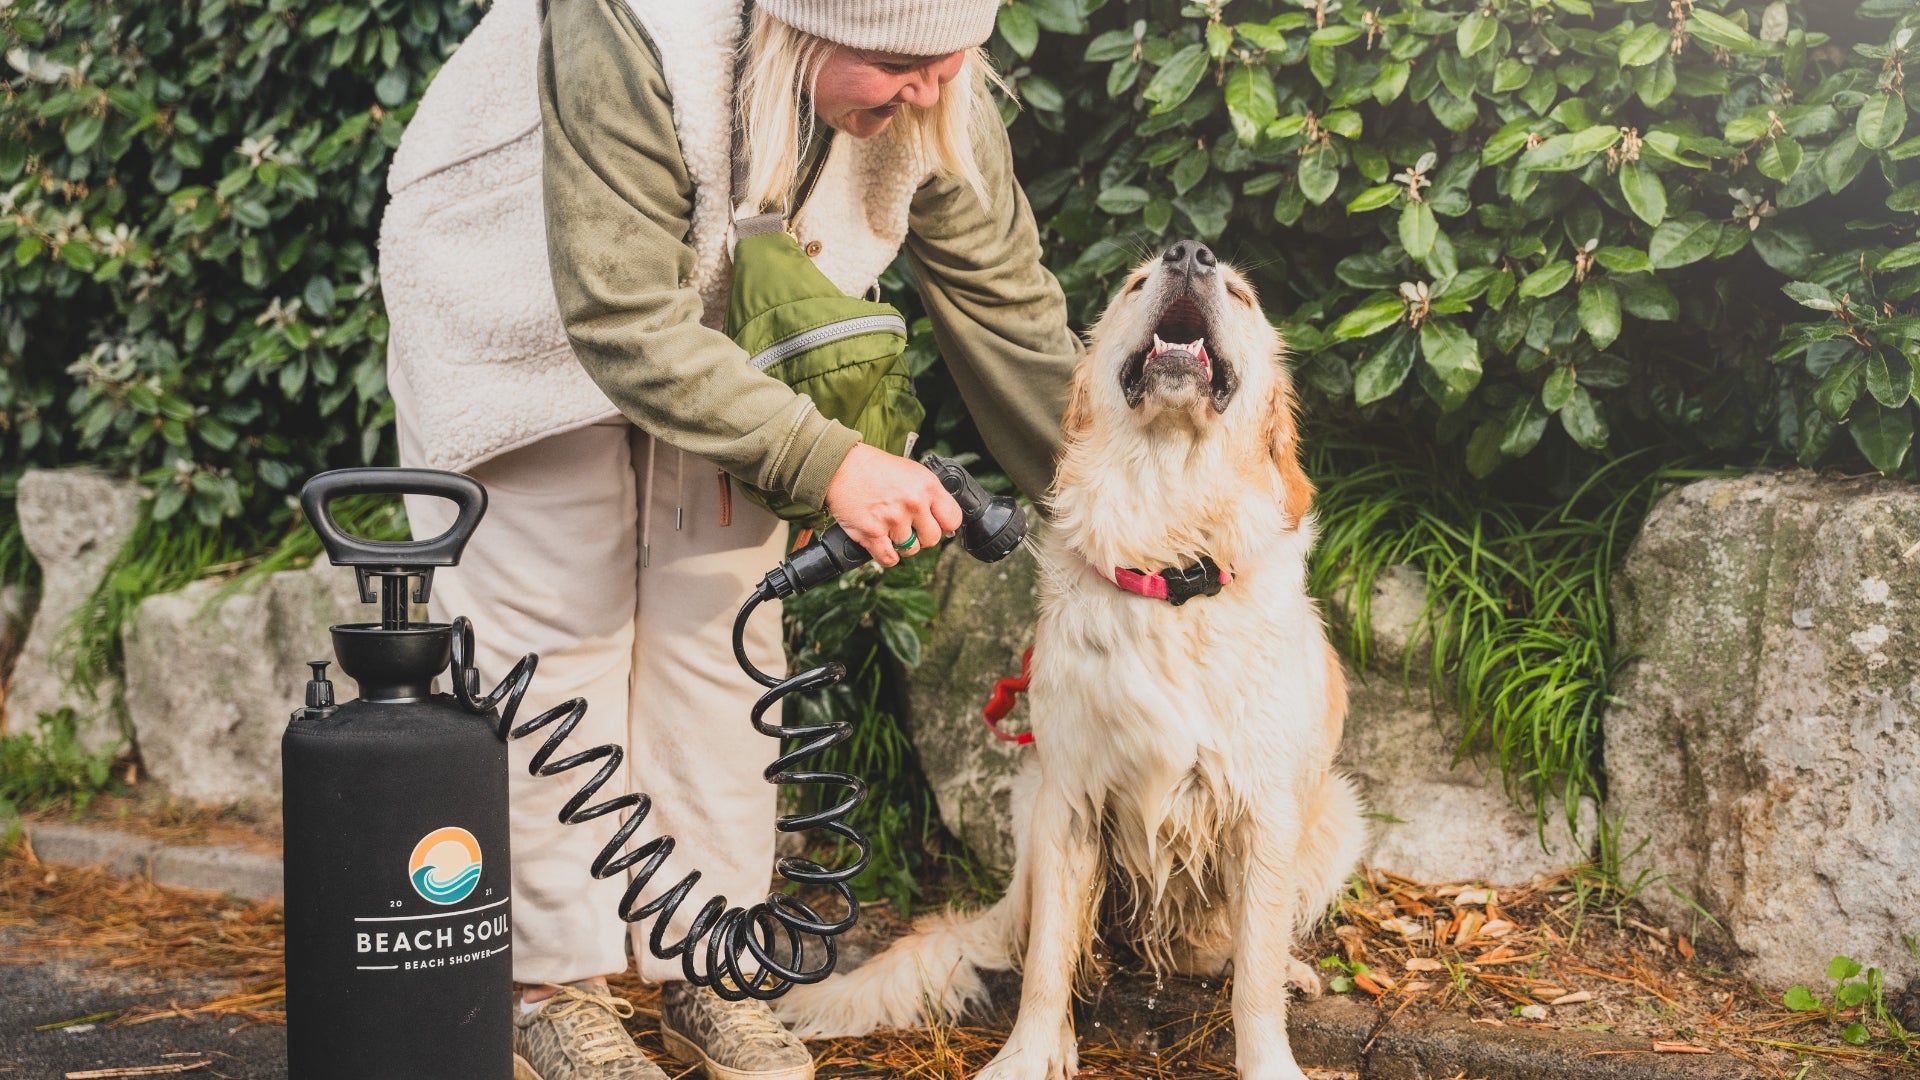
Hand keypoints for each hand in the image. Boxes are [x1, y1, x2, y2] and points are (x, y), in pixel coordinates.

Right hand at [823, 443, 961, 566]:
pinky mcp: (873, 532)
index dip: (944, 525)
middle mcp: (913, 503)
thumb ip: (930, 494)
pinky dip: (886, 555)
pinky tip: (881, 541)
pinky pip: (890, 559)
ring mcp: (893, 519)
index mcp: (927, 486)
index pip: (953, 520)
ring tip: (889, 527)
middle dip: (921, 537)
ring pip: (910, 550)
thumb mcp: (912, 472)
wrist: (841, 466)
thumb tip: (945, 522)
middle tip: (908, 526)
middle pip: (932, 539)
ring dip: (900, 544)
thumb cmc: (875, 468)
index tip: (935, 524)